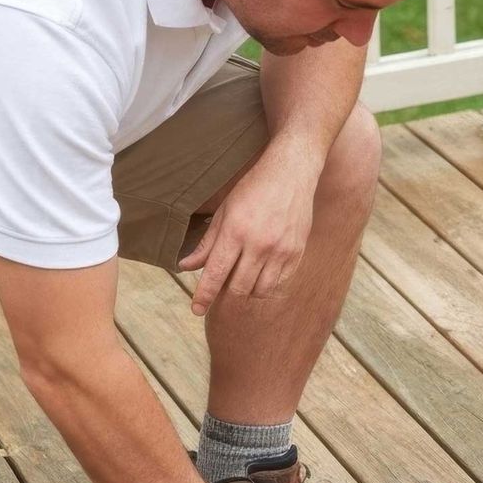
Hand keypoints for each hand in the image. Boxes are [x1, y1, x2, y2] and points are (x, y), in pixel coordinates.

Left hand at [178, 150, 318, 312]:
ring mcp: (280, 250)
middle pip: (238, 287)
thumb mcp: (224, 211)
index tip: (197, 309)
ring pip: (260, 290)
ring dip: (247, 291)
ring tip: (242, 280)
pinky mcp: (296, 253)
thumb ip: (207, 243)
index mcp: (236, 231)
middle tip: (222, 287)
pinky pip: (279, 283)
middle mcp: (259, 244)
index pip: (216, 273)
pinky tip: (260, 275)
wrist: (291, 173)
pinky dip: (266, 285)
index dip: (204, 295)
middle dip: (226, 293)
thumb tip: (186, 266)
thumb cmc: (254, 189)